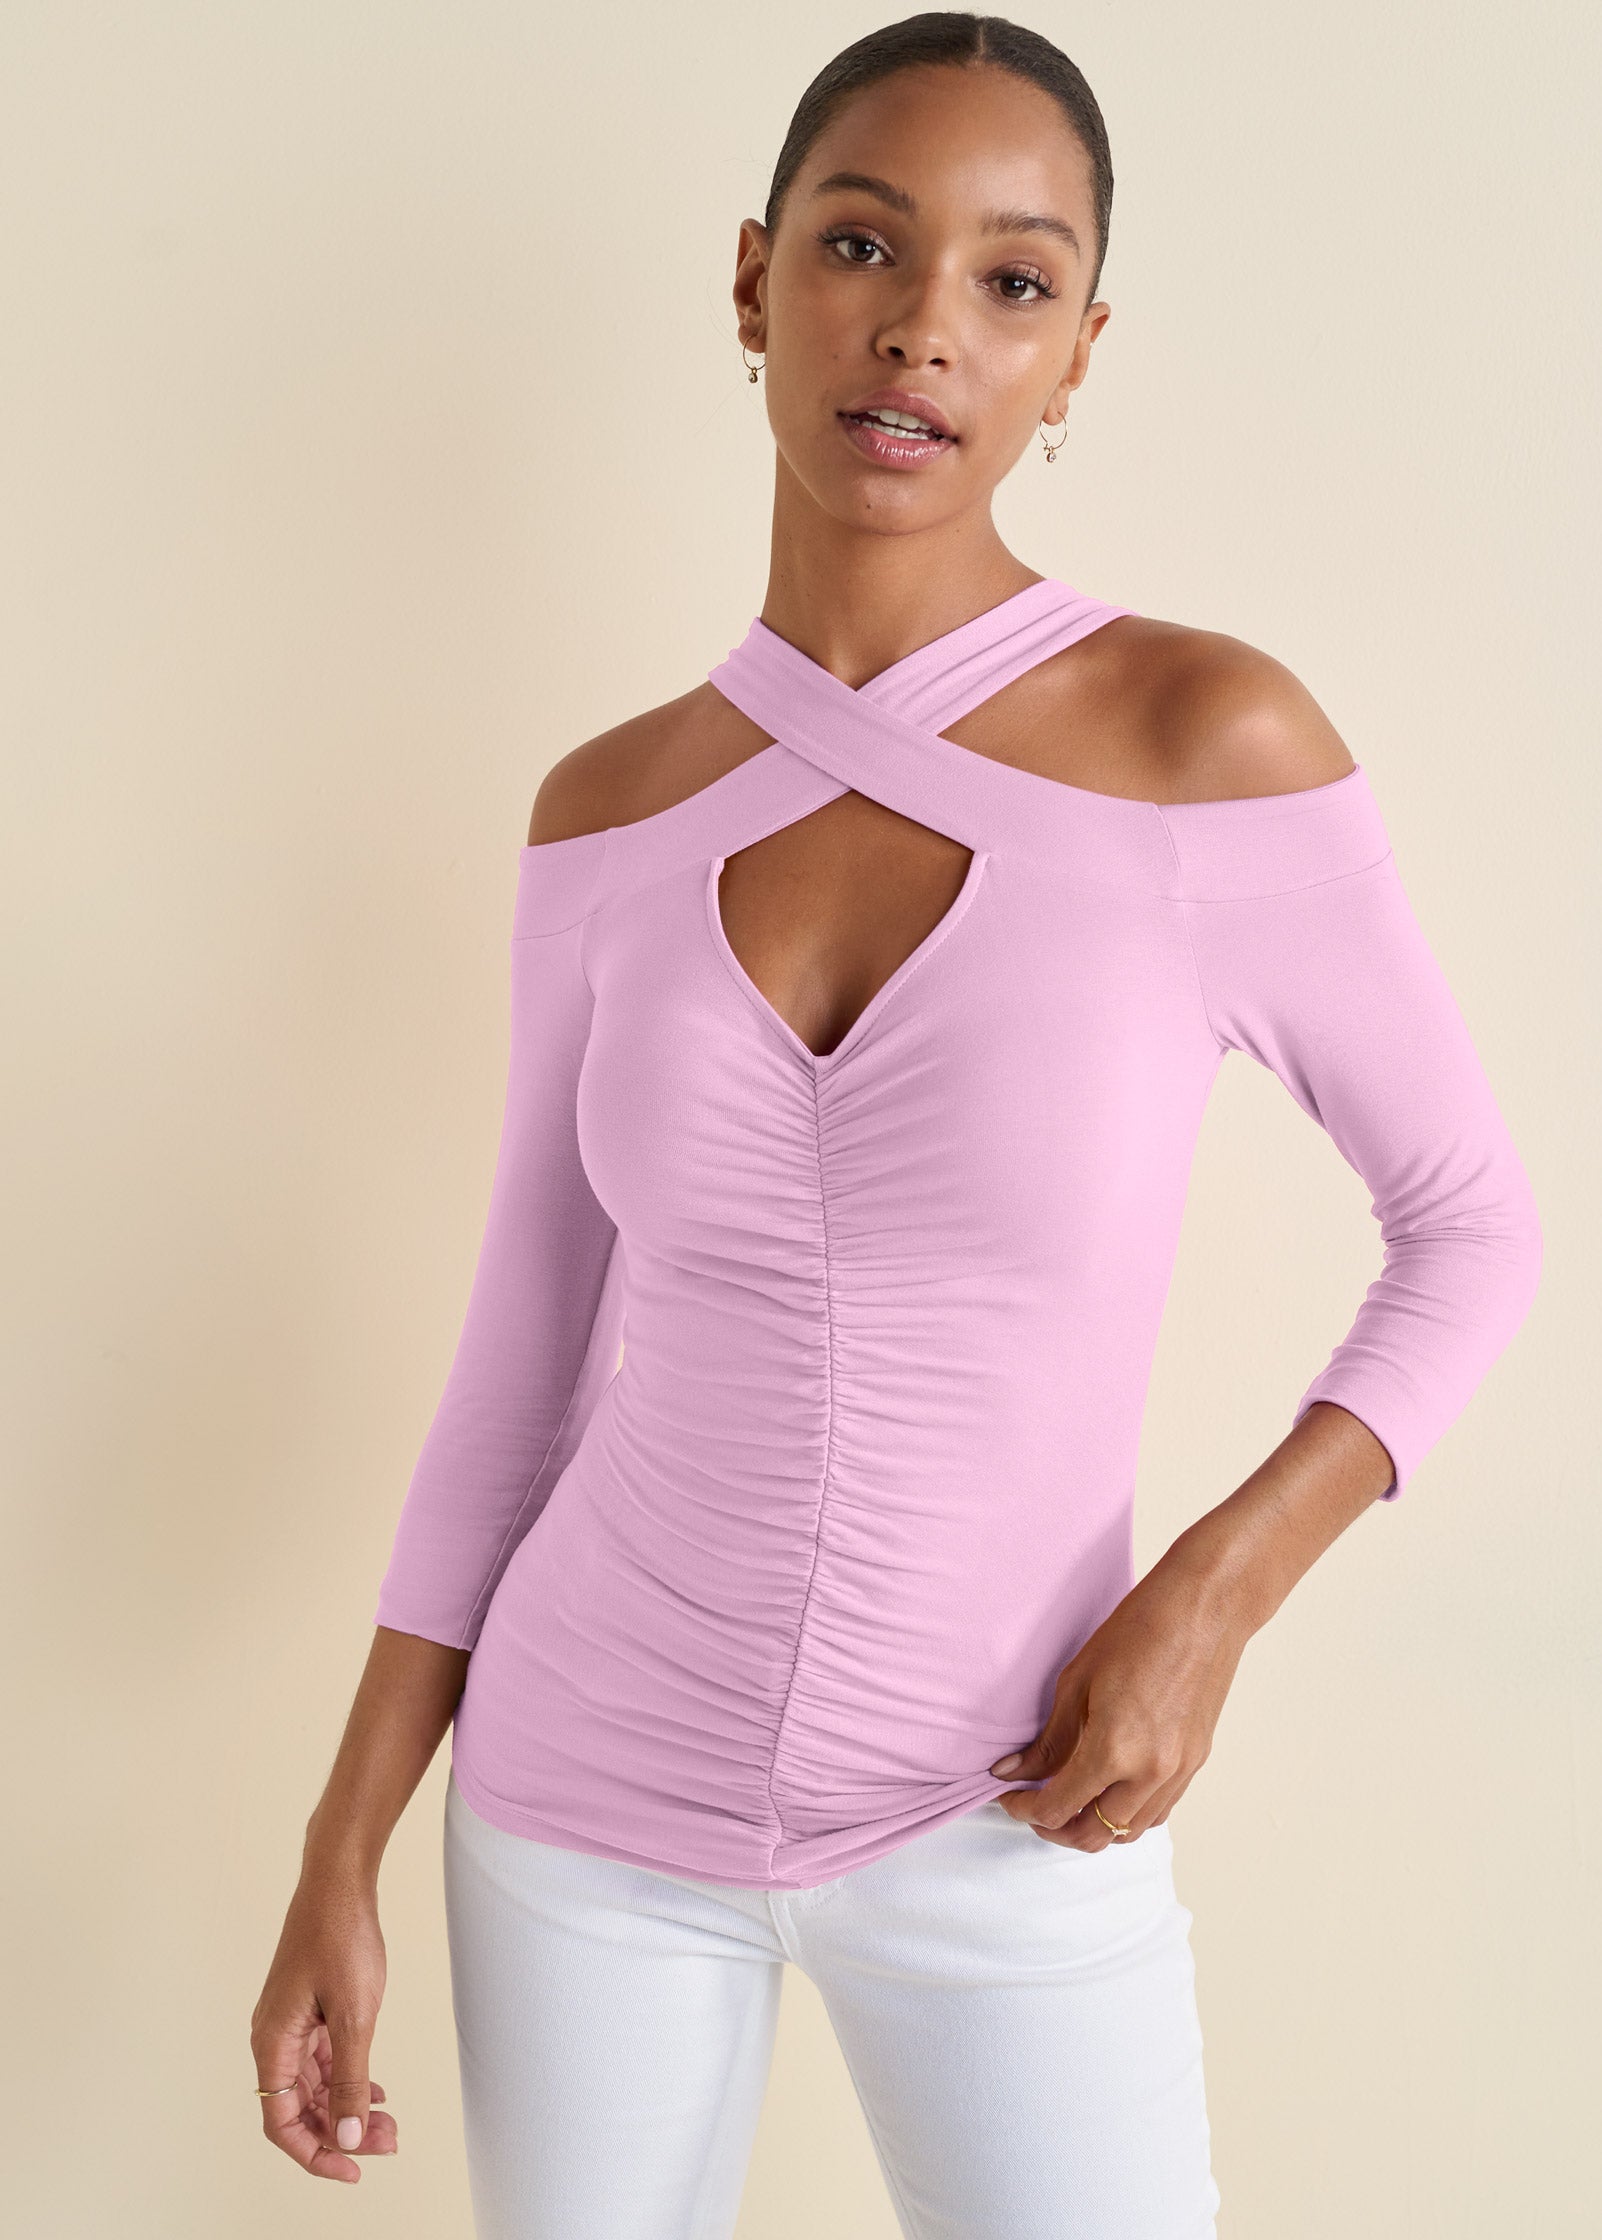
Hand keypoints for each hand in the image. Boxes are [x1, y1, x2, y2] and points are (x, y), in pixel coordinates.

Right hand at [250, 1866, 397, 2181]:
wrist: (339, 1881)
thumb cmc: (341, 1937)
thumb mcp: (354, 2015)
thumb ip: (350, 2079)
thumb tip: (346, 2135)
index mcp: (274, 2044)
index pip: (282, 2123)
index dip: (316, 2153)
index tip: (354, 2169)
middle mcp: (274, 2039)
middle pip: (301, 2109)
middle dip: (341, 2132)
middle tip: (387, 2142)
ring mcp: (290, 2024)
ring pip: (314, 2087)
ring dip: (348, 2108)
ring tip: (388, 2123)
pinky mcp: (307, 2009)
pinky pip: (321, 2061)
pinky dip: (348, 2079)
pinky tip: (374, 2092)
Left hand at [988, 1550, 1251, 1850]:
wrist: (1202, 1611)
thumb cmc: (1138, 1632)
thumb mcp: (1077, 1683)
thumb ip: (1048, 1741)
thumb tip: (1011, 1772)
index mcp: (1114, 1751)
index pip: (1059, 1807)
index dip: (1025, 1810)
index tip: (1009, 1798)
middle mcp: (1149, 1774)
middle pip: (1094, 1835)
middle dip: (1056, 1829)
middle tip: (1033, 1807)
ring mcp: (1178, 1772)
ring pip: (1129, 1832)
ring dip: (1094, 1827)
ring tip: (1069, 1801)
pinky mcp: (1195, 1763)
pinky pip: (1157, 1812)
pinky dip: (1128, 1814)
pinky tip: (1110, 1791)